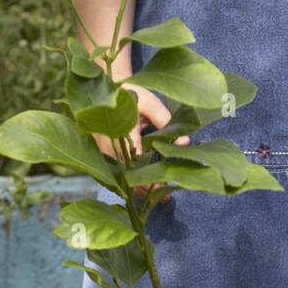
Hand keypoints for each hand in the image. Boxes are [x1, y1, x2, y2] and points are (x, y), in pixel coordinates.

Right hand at [96, 84, 188, 201]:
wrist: (104, 89)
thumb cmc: (129, 94)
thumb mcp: (150, 103)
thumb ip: (166, 121)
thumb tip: (184, 142)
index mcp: (121, 133)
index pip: (138, 163)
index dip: (152, 178)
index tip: (166, 188)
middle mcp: (110, 147)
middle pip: (128, 177)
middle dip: (147, 189)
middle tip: (167, 198)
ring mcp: (104, 152)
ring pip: (121, 178)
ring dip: (139, 189)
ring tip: (160, 196)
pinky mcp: (103, 155)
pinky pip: (117, 173)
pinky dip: (130, 182)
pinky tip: (145, 186)